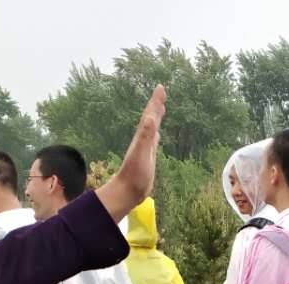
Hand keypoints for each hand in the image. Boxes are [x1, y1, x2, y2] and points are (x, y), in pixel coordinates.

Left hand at [95, 85, 165, 223]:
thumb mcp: (141, 154)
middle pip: (150, 118)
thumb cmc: (135, 174)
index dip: (155, 102)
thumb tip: (150, 118)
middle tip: (161, 92)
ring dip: (156, 117)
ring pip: (152, 127)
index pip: (150, 115)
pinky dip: (156, 133)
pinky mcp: (148, 157)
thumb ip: (146, 136)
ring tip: (160, 109)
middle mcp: (143, 139)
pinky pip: (153, 140)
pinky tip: (157, 134)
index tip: (160, 88)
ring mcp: (145, 148)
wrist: (128, 191)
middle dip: (156, 105)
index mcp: (142, 136)